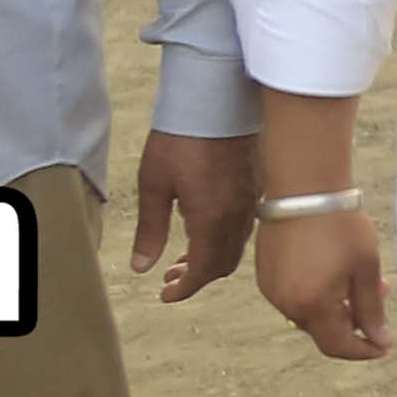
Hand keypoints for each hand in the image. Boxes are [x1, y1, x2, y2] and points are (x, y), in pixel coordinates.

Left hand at [133, 124, 257, 300]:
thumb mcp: (154, 185)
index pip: (204, 271)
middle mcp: (237, 216)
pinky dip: (224, 239)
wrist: (214, 101)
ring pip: (235, 247)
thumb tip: (141, 268)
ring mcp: (250, 201)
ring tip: (184, 257)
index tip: (165, 295)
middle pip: (223, 265)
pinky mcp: (255, 186)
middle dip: (197, 277)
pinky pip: (244, 227)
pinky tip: (206, 228)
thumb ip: (150, 230)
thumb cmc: (180, 139)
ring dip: (211, 258)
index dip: (185, 289)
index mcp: (211, 220)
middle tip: (170, 277)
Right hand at [252, 204, 391, 360]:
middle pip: (324, 331)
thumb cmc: (340, 225)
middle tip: (380, 295)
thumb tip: (379, 341)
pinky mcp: (265, 274)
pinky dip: (317, 294)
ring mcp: (272, 290)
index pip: (338, 346)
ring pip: (310, 313)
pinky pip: (295, 296)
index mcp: (312, 306)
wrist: (304, 188)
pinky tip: (335, 272)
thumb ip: (371, 310)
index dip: (363, 350)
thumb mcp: (365, 268)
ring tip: (360, 279)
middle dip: (354, 322)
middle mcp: (286, 304)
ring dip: (336, 306)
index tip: (384, 344)